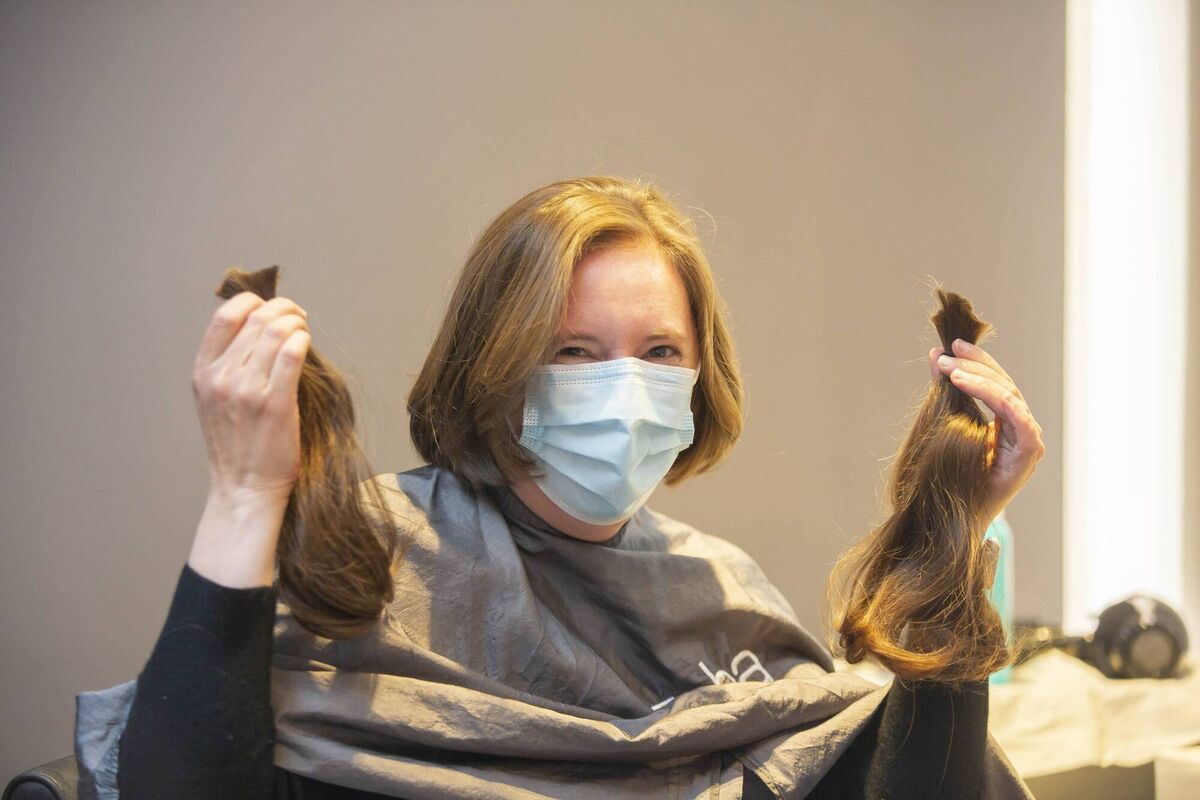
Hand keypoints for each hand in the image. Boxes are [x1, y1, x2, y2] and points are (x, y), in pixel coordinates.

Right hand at [192, 290, 311, 501]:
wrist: (244, 487)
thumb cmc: (237, 444)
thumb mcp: (216, 399)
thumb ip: (229, 364)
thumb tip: (263, 328)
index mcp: (203, 371)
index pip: (226, 315)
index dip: (254, 301)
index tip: (272, 308)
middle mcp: (221, 377)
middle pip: (257, 319)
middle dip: (284, 310)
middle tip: (299, 318)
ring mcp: (246, 390)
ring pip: (276, 331)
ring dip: (297, 323)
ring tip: (305, 331)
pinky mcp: (274, 404)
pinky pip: (291, 355)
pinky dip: (303, 341)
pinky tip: (307, 344)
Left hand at [929, 339, 1044, 525]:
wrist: (959, 514)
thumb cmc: (956, 473)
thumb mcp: (948, 423)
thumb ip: (948, 391)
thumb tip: (934, 356)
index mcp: (1006, 421)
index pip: (996, 381)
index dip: (976, 361)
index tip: (951, 347)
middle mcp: (1021, 426)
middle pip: (1004, 384)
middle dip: (974, 366)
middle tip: (945, 356)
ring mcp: (1028, 438)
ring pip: (1009, 395)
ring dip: (977, 378)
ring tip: (949, 371)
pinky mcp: (1029, 451)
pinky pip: (1017, 416)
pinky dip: (993, 396)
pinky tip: (967, 385)